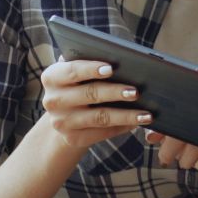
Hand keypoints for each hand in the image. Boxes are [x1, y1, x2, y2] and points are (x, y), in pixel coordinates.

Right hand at [34, 57, 149, 152]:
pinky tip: (137, 123)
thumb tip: (121, 58)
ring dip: (125, 115)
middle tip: (136, 91)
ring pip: (99, 117)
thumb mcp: (77, 71)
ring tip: (145, 113)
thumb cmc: (78, 84)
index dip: (91, 69)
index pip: (72, 71)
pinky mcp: (73, 139)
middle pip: (90, 94)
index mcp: (52, 77)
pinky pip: (102, 133)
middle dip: (115, 92)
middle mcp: (53, 100)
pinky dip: (122, 127)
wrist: (64, 114)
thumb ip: (90, 61)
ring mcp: (61, 122)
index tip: (111, 68)